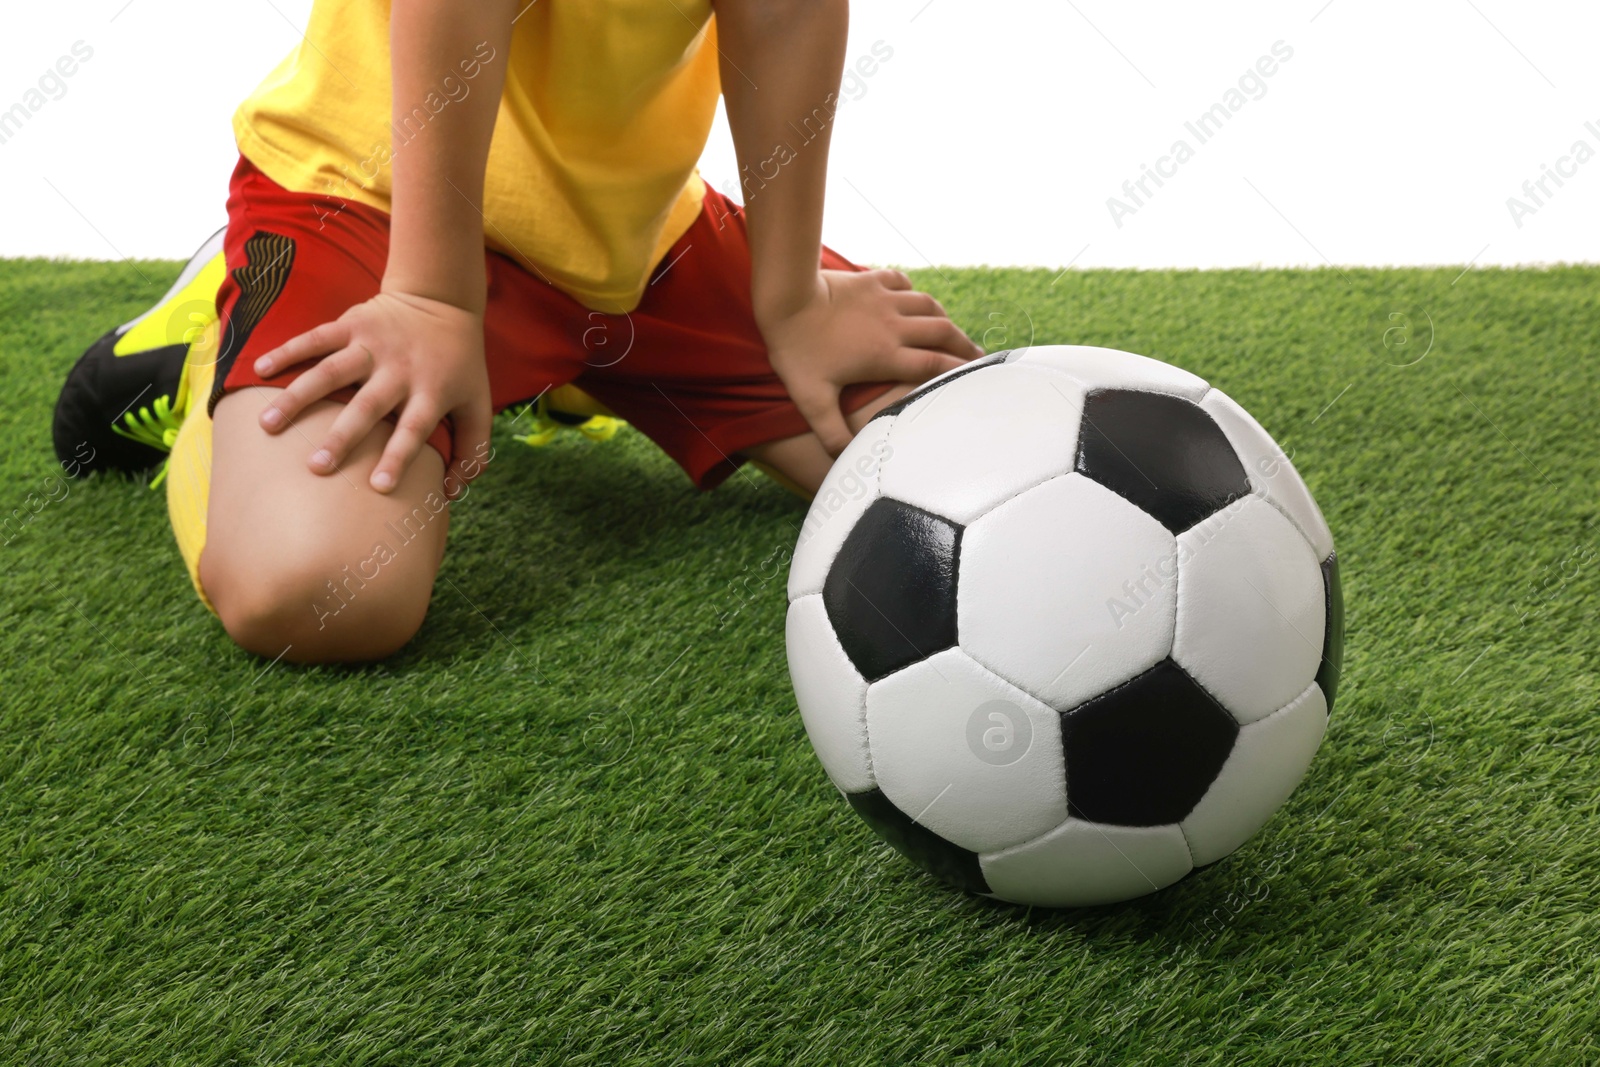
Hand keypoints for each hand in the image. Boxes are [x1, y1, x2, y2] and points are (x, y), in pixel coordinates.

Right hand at [252, 290, 492, 493]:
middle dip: (341, 437)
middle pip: (367, 407)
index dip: (398, 457)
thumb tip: (453, 493)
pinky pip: (316, 338)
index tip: (378, 486)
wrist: (443, 301)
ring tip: (268, 425)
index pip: (414, 430)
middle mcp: (400, 369)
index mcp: (431, 391)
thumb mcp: (478, 404)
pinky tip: (260, 371)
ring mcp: (373, 344)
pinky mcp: (352, 323)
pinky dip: (288, 351)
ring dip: (298, 397)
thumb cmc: (459, 366)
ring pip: (331, 372)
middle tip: (315, 468)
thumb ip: (473, 450)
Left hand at [758, 269, 982, 455]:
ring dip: (944, 319)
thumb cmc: (796, 349)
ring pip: (929, 306)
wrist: (786, 298)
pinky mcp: (871, 280)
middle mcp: (893, 325)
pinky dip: (914, 293)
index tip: (976, 378)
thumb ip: (830, 432)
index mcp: (885, 355)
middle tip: (977, 357)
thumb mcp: (811, 399)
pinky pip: (904, 283)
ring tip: (951, 331)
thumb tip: (844, 460)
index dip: (958, 371)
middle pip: (943, 333)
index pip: (934, 364)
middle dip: (964, 346)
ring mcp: (884, 299)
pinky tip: (913, 300)